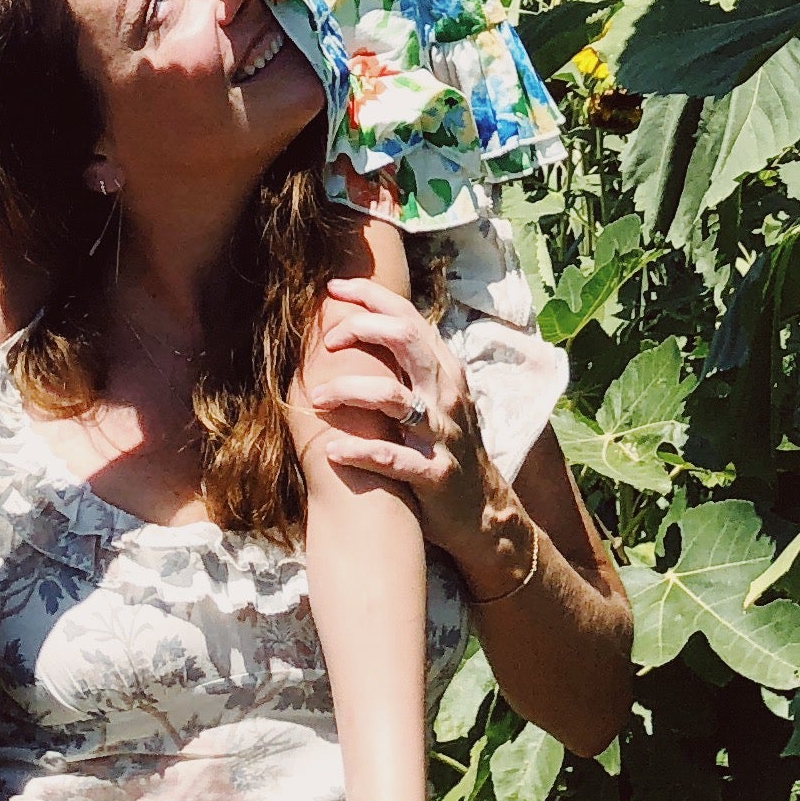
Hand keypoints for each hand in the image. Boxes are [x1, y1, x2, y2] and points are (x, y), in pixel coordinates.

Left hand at [298, 273, 493, 570]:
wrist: (481, 512)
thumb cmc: (444, 445)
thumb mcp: (437, 396)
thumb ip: (410, 363)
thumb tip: (364, 323)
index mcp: (444, 370)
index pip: (408, 316)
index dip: (370, 296)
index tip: (333, 288)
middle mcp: (446, 394)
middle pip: (405, 341)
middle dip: (362, 330)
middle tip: (329, 341)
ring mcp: (442, 434)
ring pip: (394, 398)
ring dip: (350, 392)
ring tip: (319, 398)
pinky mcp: (434, 473)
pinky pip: (392, 457)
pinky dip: (360, 451)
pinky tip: (332, 452)